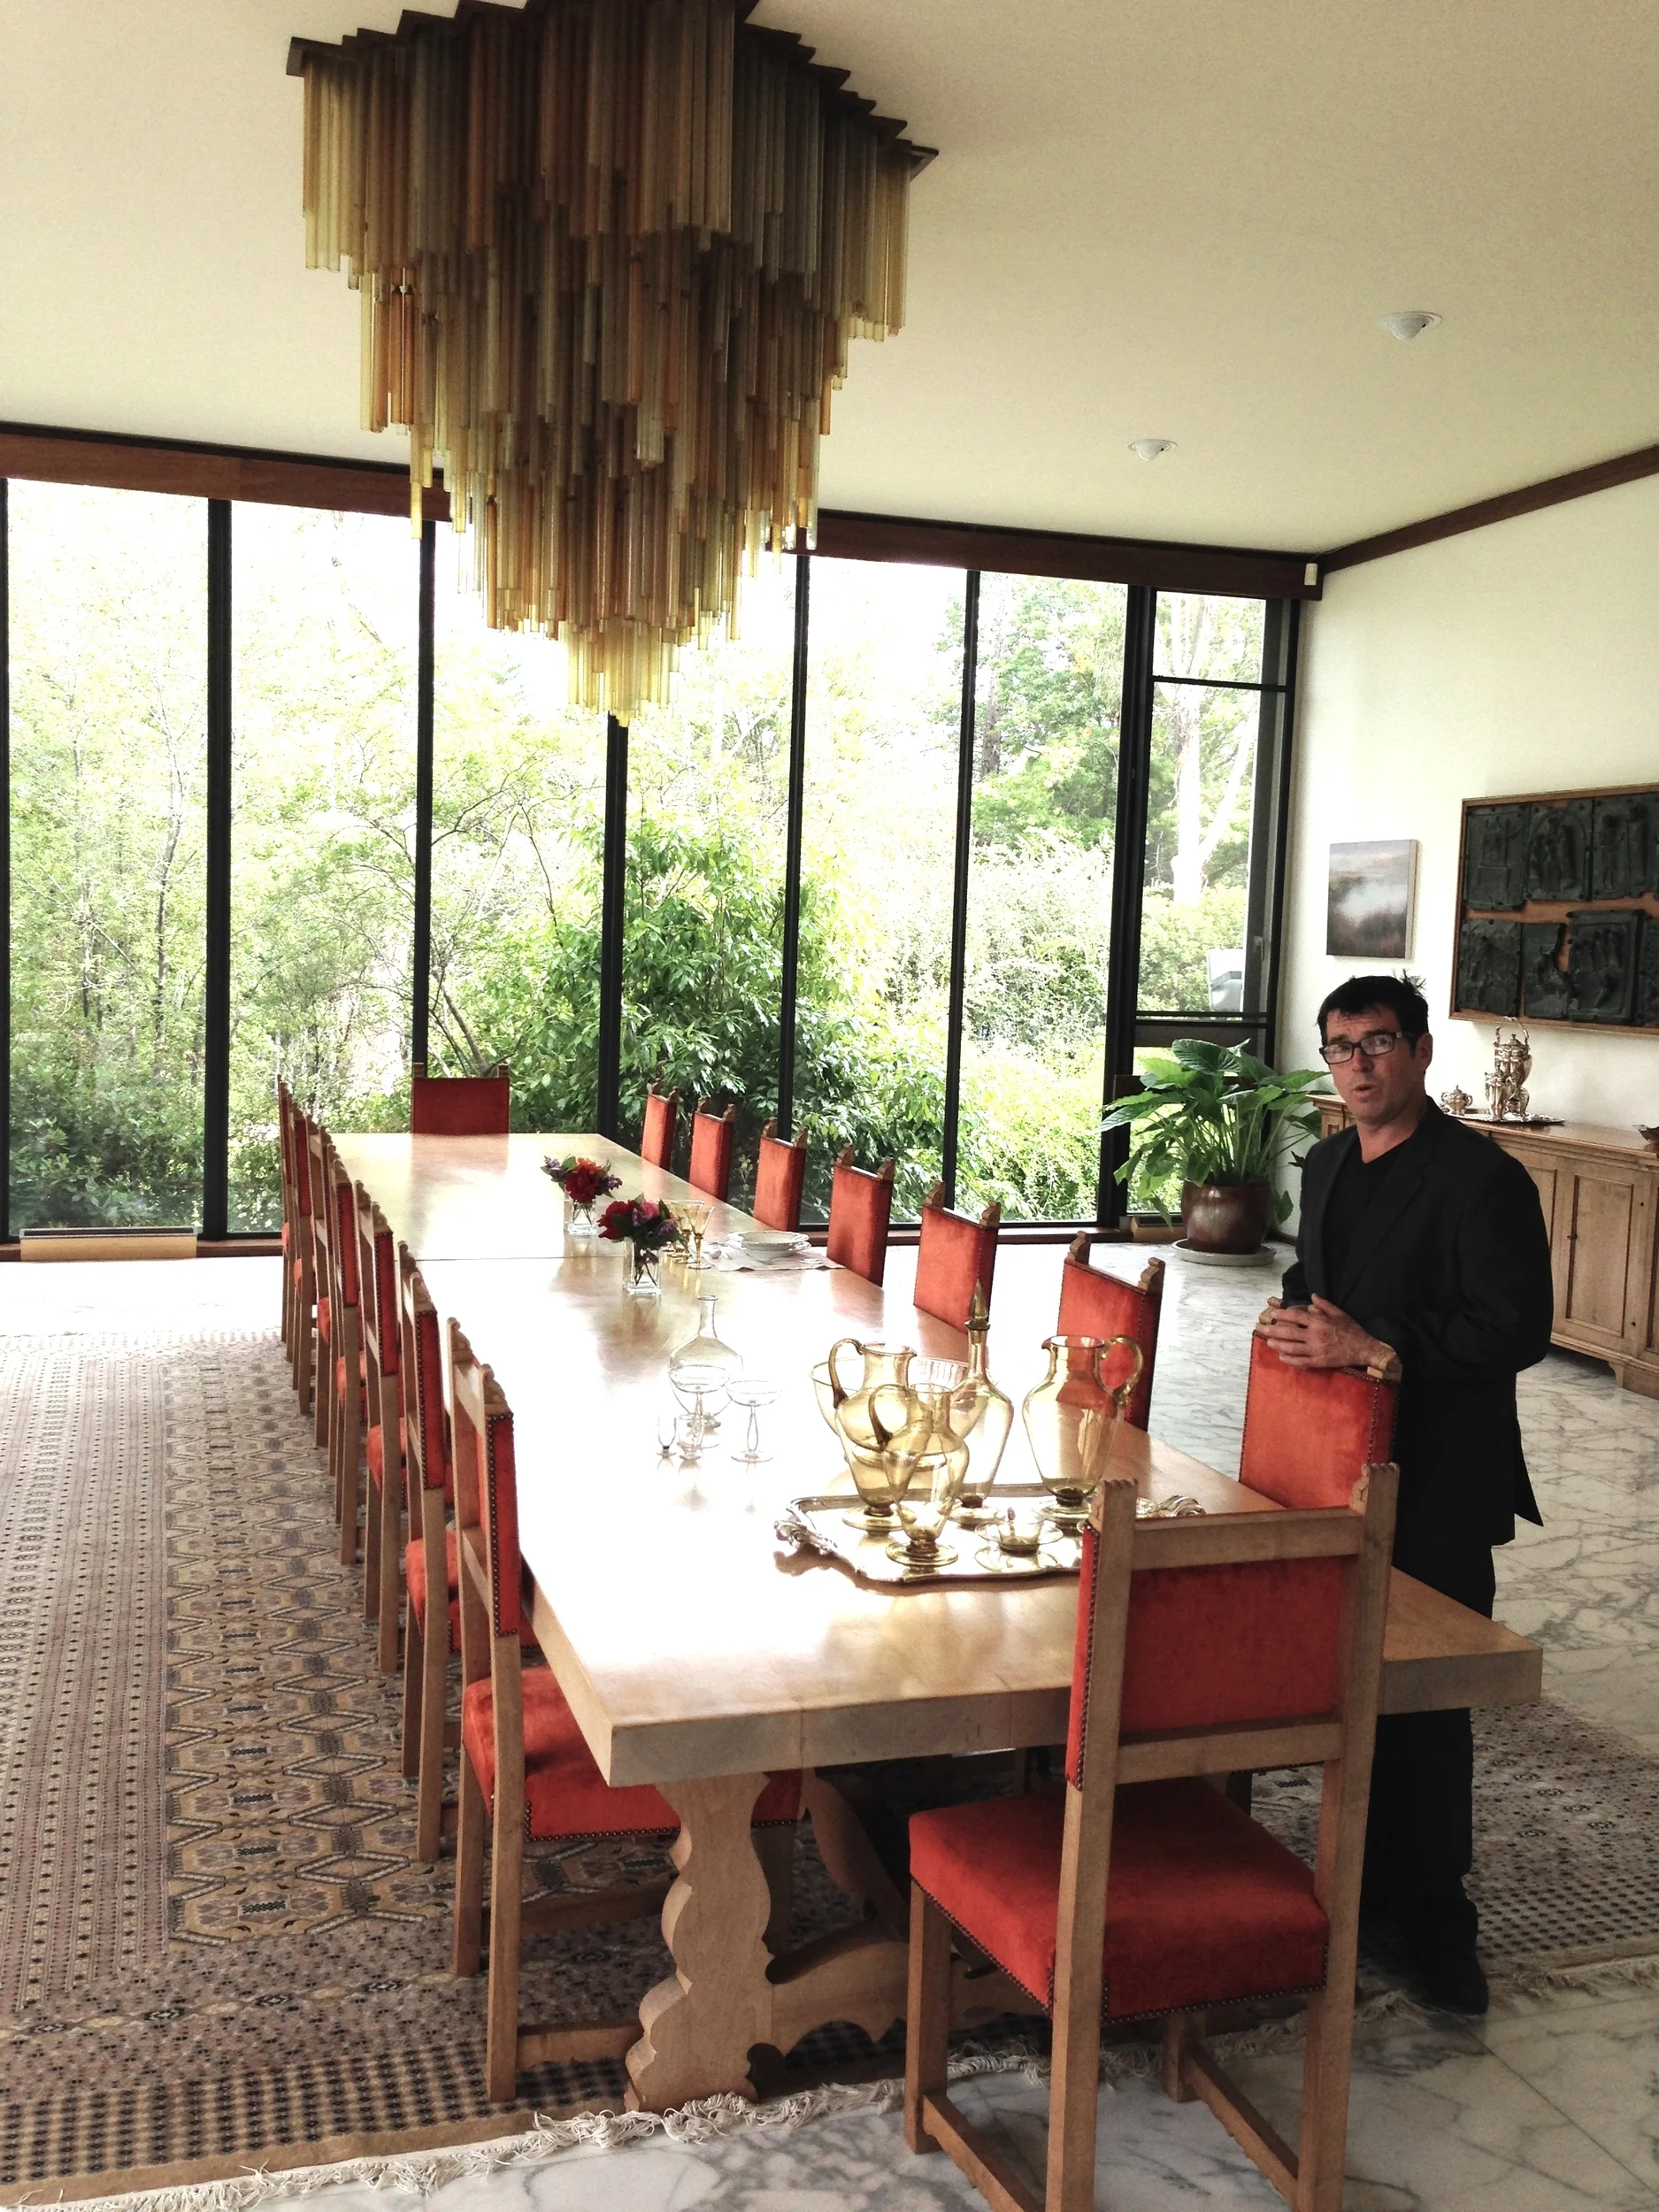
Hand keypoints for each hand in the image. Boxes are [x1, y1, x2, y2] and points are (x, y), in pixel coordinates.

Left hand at [1265, 1296, 1387, 1371]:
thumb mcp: (1339, 1313)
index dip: (1283, 1315)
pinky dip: (1289, 1360)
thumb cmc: (1352, 1330)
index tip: (1274, 1315)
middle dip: (1275, 1331)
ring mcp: (1316, 1350)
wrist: (1364, 1349)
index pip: (1296, 1317)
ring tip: (1269, 1342)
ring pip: (1292, 1348)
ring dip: (1278, 1345)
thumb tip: (1311, 1298)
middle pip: (1289, 1333)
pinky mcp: (1319, 1361)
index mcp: (1319, 1322)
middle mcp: (1315, 1335)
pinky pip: (1300, 1361)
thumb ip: (1324, 1305)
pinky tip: (1282, 1357)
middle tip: (1264, 1329)